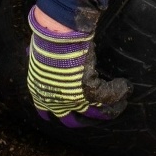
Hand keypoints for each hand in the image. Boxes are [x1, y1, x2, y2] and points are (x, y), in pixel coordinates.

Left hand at [26, 6, 129, 126]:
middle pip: (72, 121)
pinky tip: (125, 87)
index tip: (71, 111)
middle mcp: (55, 102)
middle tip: (95, 114)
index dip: (60, 113)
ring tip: (119, 104)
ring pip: (95, 113)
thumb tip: (30, 51)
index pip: (47, 114)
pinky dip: (119, 94)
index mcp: (40, 94)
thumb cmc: (47, 39)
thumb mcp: (38, 55)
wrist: (57, 34)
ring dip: (109, 110)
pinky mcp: (89, 91)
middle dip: (85, 120)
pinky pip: (108, 98)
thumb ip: (41, 62)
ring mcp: (73, 99)